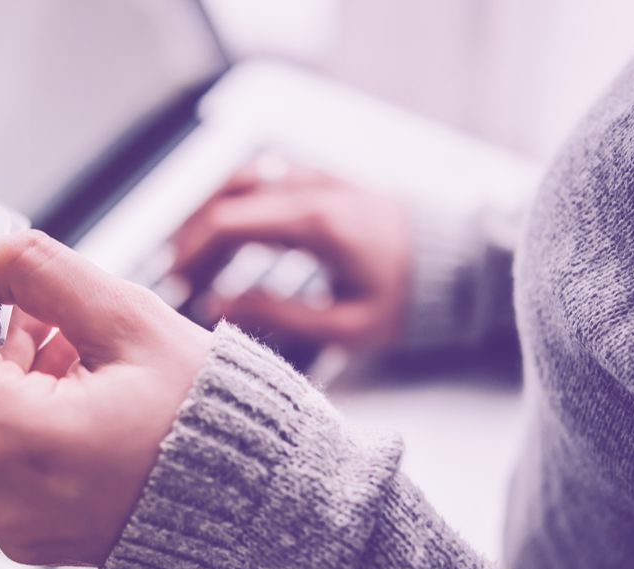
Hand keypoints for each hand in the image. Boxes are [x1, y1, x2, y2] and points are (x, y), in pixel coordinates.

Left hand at [0, 230, 212, 566]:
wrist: (257, 500)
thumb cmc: (210, 417)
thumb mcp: (127, 320)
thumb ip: (37, 271)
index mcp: (14, 437)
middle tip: (46, 311)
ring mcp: (8, 522)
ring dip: (8, 375)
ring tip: (81, 359)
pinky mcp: (24, 533)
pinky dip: (22, 419)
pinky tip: (79, 398)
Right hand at [172, 161, 410, 349]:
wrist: (458, 264)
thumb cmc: (407, 300)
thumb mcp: (346, 325)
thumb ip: (278, 315)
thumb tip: (217, 304)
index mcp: (314, 223)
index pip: (227, 223)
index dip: (191, 254)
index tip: (176, 285)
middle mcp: (310, 189)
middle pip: (224, 198)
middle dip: (191, 237)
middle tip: (177, 278)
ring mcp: (316, 178)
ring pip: (240, 180)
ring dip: (208, 215)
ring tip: (193, 257)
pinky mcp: (322, 180)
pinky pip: (263, 179)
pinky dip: (235, 203)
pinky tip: (228, 236)